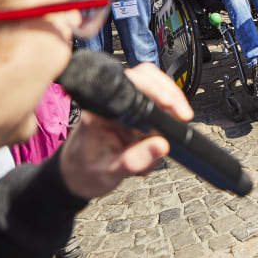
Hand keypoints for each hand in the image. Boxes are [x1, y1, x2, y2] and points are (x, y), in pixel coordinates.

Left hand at [57, 61, 192, 199]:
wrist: (74, 178)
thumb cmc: (83, 173)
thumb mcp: (108, 173)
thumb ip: (134, 160)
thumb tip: (161, 146)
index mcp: (100, 110)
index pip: (131, 85)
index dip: (155, 89)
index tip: (170, 104)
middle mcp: (112, 103)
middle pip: (148, 79)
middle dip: (170, 96)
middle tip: (182, 115)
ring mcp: (124, 107)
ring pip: (156, 92)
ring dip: (169, 113)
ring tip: (164, 140)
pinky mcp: (133, 115)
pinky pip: (156, 109)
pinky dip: (165, 124)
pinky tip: (156, 144)